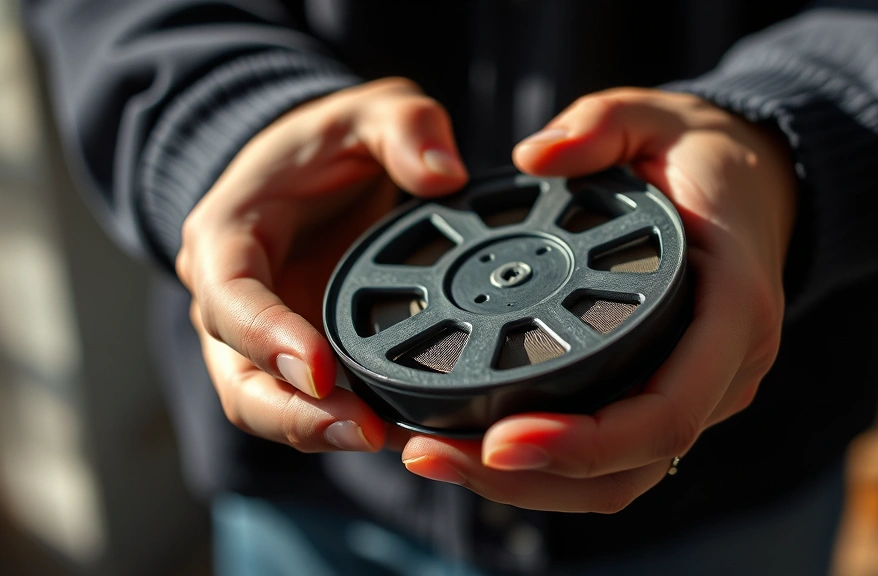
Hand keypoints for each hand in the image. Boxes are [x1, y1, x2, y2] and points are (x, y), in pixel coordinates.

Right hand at [176, 78, 466, 452]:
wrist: (315, 175)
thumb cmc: (333, 145)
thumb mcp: (372, 112)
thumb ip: (406, 128)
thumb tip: (445, 175)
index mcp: (228, 235)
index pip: (230, 296)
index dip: (267, 336)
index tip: (321, 369)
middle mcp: (230, 300)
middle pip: (241, 378)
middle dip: (297, 414)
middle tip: (368, 431)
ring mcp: (258, 340)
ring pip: (268, 408)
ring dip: (321, 433)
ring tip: (390, 442)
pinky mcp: (293, 362)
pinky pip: (307, 408)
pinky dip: (346, 427)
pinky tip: (404, 435)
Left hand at [401, 89, 795, 511]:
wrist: (758, 184)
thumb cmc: (705, 157)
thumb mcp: (655, 117)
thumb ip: (599, 125)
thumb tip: (531, 156)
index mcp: (732, 308)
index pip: (666, 412)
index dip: (584, 442)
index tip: (500, 439)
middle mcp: (726, 369)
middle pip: (629, 467)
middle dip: (528, 479)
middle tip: (431, 456)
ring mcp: (704, 392)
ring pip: (620, 479)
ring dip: (528, 487)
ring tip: (437, 459)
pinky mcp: (676, 397)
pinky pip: (617, 459)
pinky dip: (550, 470)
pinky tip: (480, 450)